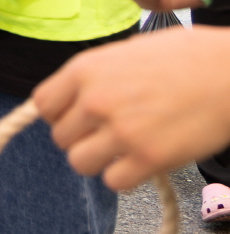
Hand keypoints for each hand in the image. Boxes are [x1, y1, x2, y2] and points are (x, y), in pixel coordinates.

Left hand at [35, 29, 229, 189]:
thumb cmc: (190, 58)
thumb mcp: (129, 51)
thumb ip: (98, 76)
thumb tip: (77, 97)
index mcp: (86, 69)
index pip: (43, 105)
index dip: (61, 115)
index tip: (79, 118)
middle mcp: (95, 100)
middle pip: (60, 137)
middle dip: (83, 138)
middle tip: (111, 134)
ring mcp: (121, 131)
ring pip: (80, 163)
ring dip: (100, 161)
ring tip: (125, 149)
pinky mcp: (149, 158)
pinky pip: (114, 182)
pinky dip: (127, 177)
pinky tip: (145, 161)